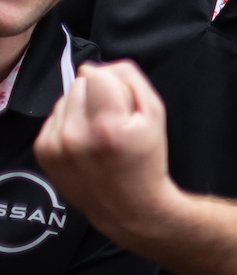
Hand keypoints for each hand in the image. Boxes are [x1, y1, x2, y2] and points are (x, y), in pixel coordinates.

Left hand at [33, 61, 181, 246]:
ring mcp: (54, 145)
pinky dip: (68, 123)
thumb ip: (130, 80)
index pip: (97, 75)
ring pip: (64, 99)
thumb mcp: (156, 115)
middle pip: (78, 84)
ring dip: (80, 108)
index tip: (124, 106)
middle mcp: (75, 136)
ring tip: (98, 133)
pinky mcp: (42, 151)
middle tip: (114, 122)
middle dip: (96, 95)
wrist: (129, 206)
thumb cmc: (146, 160)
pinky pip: (53, 117)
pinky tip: (84, 142)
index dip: (115, 85)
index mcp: (107, 128)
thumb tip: (94, 68)